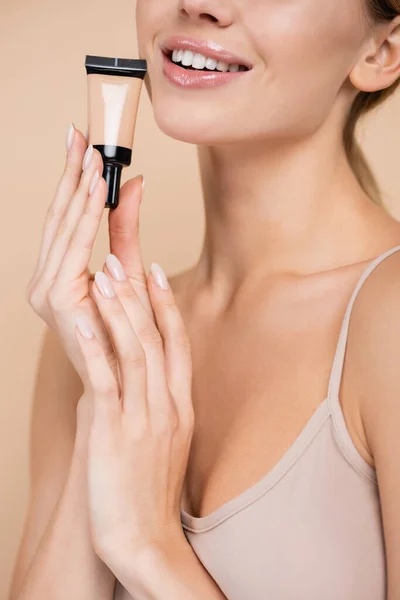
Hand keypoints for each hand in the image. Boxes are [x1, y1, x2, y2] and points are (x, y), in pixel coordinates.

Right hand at [26, 124, 147, 386]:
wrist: (122, 381)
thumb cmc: (125, 329)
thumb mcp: (127, 268)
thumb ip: (124, 226)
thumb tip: (135, 182)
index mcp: (57, 274)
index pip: (64, 218)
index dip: (72, 179)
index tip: (80, 143)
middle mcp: (45, 280)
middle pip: (59, 217)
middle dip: (71, 175)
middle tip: (82, 137)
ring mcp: (47, 291)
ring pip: (65, 227)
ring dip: (79, 189)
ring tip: (91, 156)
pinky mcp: (58, 299)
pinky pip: (75, 248)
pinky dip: (85, 217)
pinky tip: (92, 188)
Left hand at [74, 258, 193, 571]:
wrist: (146, 537)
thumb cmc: (150, 489)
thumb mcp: (164, 439)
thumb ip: (157, 403)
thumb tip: (142, 374)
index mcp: (180, 404)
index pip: (177, 343)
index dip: (166, 305)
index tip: (156, 272)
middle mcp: (167, 405)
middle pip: (156, 339)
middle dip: (139, 296)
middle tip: (124, 258)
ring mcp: (144, 418)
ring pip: (136, 352)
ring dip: (120, 309)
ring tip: (106, 275)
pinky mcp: (116, 434)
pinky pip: (107, 382)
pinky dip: (97, 346)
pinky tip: (86, 319)